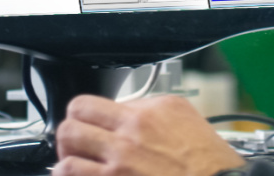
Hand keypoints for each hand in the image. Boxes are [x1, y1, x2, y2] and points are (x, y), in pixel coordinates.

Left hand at [55, 94, 245, 175]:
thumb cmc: (208, 161)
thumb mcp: (184, 117)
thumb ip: (148, 108)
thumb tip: (124, 108)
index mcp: (144, 114)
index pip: (87, 104)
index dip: (81, 116)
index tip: (85, 123)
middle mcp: (129, 137)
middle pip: (70, 128)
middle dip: (69, 137)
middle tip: (77, 145)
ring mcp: (119, 168)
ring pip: (65, 160)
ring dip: (68, 164)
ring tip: (78, 167)